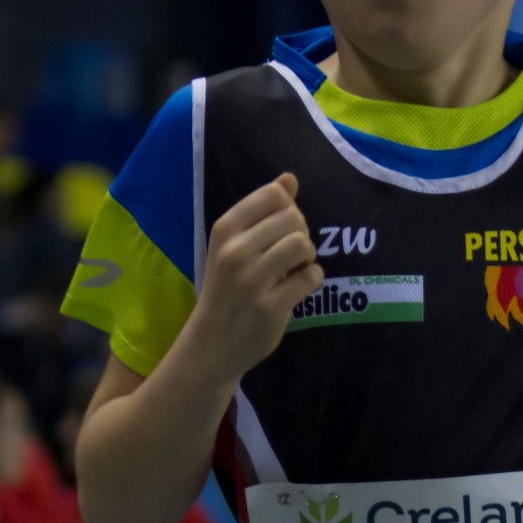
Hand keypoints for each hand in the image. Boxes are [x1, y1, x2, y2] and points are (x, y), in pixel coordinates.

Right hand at [193, 173, 322, 383]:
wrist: (211, 343)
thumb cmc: (225, 290)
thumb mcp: (234, 246)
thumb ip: (262, 212)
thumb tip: (289, 179)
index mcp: (224, 229)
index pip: (274, 195)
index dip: (289, 210)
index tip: (281, 231)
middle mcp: (235, 251)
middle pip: (293, 219)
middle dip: (300, 235)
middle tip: (290, 256)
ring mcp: (252, 280)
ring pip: (303, 245)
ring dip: (307, 258)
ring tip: (294, 270)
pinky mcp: (270, 306)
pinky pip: (310, 277)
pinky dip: (311, 280)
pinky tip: (297, 288)